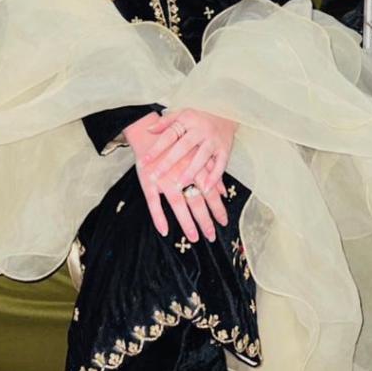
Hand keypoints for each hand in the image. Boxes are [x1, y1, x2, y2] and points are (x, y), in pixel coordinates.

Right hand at [125, 113, 228, 242]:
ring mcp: (164, 178)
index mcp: (193, 167)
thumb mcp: (194, 154)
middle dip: (205, 219)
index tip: (224, 222)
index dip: (217, 207)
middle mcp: (181, 173)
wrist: (148, 133)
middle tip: (211, 235)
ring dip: (186, 221)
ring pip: (177, 203)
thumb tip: (222, 190)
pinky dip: (158, 216)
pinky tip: (164, 230)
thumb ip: (209, 172)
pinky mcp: (148, 181)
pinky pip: (153, 201)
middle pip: (196, 199)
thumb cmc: (174, 145)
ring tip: (194, 237)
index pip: (208, 190)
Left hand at [140, 107, 236, 195]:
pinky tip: (206, 189)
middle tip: (155, 176)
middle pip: (183, 147)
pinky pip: (220, 164)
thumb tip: (148, 129)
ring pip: (202, 157)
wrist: (226, 112)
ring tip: (179, 186)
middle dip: (169, 162)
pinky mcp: (225, 149)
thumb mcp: (181, 114)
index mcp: (187, 120)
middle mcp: (201, 130)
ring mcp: (214, 140)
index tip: (143, 161)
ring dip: (191, 172)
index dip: (155, 148)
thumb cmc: (198, 117)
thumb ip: (165, 122)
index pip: (168, 135)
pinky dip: (215, 177)